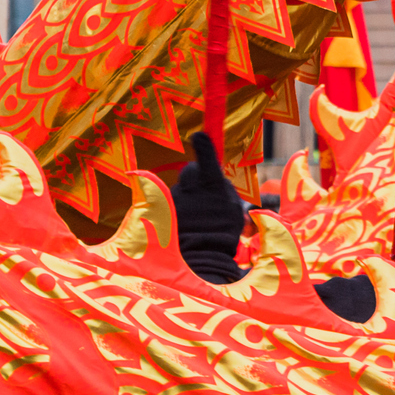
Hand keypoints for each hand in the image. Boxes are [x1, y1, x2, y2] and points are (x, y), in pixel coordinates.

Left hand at [171, 131, 246, 284]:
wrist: (202, 259)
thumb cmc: (224, 234)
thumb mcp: (233, 208)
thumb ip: (221, 190)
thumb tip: (214, 180)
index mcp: (212, 185)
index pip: (206, 158)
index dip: (204, 145)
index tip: (199, 135)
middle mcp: (190, 189)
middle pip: (190, 171)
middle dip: (195, 177)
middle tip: (203, 193)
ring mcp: (174, 201)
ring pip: (180, 189)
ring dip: (186, 196)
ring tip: (195, 216)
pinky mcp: (162, 211)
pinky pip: (170, 202)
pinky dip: (175, 209)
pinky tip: (184, 223)